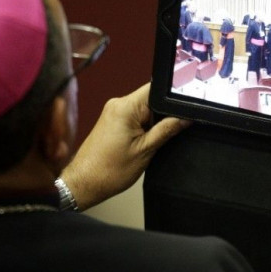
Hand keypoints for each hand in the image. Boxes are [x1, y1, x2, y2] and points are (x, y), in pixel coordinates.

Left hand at [61, 83, 190, 210]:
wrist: (85, 182)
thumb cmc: (109, 171)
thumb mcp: (146, 150)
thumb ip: (167, 130)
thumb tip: (185, 118)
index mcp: (125, 107)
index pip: (156, 89)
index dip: (172, 99)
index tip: (183, 112)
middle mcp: (117, 104)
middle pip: (152, 99)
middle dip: (162, 115)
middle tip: (162, 136)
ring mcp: (113, 112)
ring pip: (145, 110)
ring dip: (152, 124)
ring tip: (146, 143)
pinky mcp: (112, 120)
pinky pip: (135, 117)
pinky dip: (143, 128)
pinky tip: (139, 143)